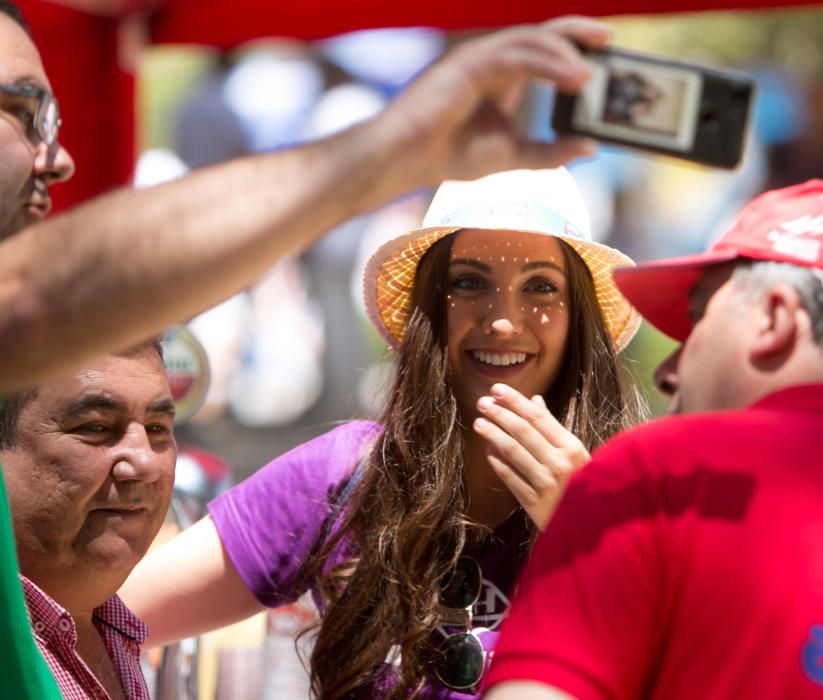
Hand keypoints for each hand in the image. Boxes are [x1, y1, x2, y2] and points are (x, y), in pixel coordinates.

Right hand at [377, 16, 610, 189]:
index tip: (606, 53)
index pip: (544, 50)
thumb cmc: (448, 155)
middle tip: (609, 42)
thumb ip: (549, 151)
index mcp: (501, 76)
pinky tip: (570, 77)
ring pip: (530, 40)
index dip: (575, 45)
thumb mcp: (512, 155)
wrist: (405, 160)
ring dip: (564, 54)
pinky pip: (515, 55)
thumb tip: (589, 147)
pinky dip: (547, 64)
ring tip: (590, 76)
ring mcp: (478, 58)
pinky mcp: (468, 63)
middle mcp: (491, 60)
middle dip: (577, 34)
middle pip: (542, 35)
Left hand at [473, 383, 589, 530]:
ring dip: (494, 435)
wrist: (594, 526)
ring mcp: (546, 484)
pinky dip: (498, 463)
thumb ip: (554, 427)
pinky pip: (511, 479)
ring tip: (479, 423)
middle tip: (482, 403)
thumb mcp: (577, 453)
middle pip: (523, 431)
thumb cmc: (585, 483)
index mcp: (572, 447)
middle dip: (500, 414)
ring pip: (514, 453)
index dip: (515, 402)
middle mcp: (559, 463)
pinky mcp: (535, 504)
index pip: (538, 417)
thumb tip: (535, 400)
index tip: (497, 390)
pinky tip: (488, 451)